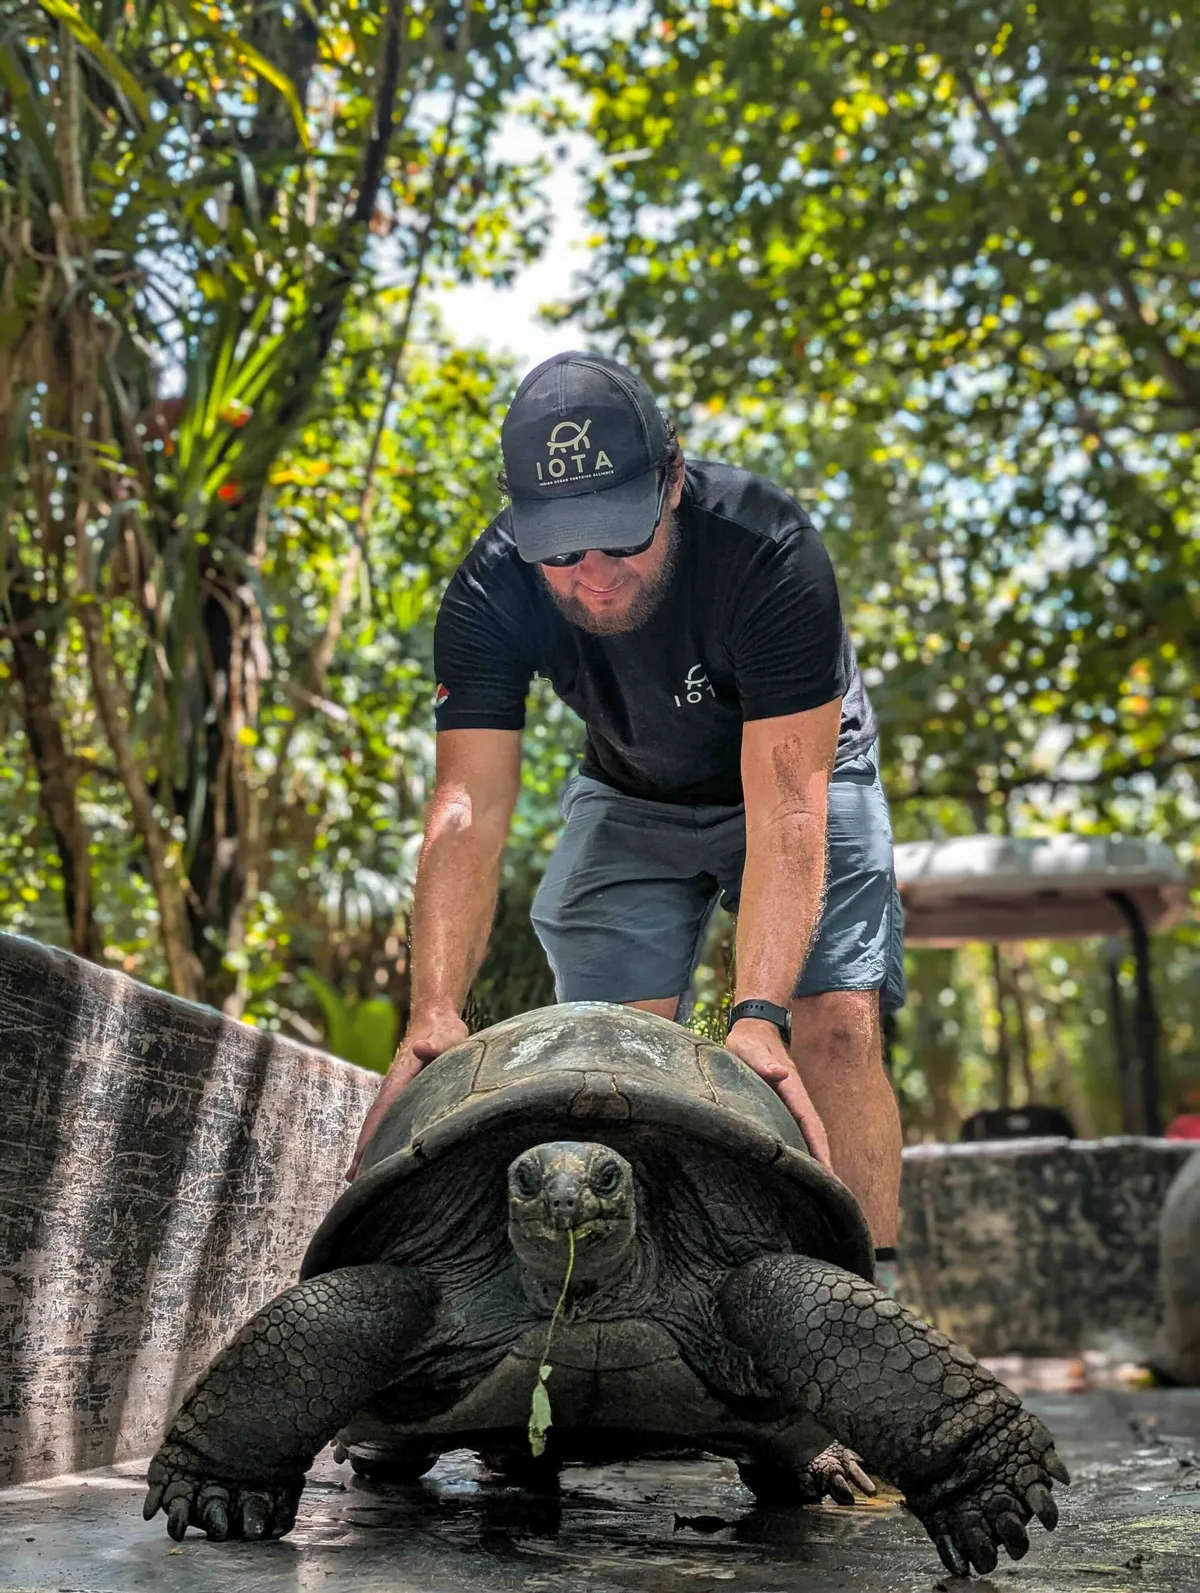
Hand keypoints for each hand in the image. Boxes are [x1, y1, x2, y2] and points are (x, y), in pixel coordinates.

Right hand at [344, 1011, 468, 1181]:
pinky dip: (383, 1140)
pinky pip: (391, 1122)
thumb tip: (422, 1048)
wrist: (437, 1021)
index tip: (359, 1160)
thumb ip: (437, 1043)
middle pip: (375, 1123)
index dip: (369, 1136)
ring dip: (370, 1149)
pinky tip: (383, 1157)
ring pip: (381, 1125)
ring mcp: (398, 1094)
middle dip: (363, 1151)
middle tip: (353, 1182)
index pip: (381, 1111)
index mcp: (400, 1078)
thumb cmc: (444, 1031)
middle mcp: (394, 1089)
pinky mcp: (406, 1097)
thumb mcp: (447, 1035)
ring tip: (361, 1179)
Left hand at [724, 1017, 832, 1171]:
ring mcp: (792, 1100)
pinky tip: (802, 1162)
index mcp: (791, 1086)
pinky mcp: (785, 1102)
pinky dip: (805, 1146)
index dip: (819, 1146)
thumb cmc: (747, 1041)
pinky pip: (798, 1127)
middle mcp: (796, 1096)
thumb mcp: (749, 1048)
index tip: (829, 1170)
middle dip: (825, 1159)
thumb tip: (780, 1073)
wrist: (754, 1028)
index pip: (809, 1121)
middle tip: (833, 1190)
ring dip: (817, 1155)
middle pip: (815, 1132)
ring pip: (808, 1131)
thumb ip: (762, 1061)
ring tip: (823, 1184)